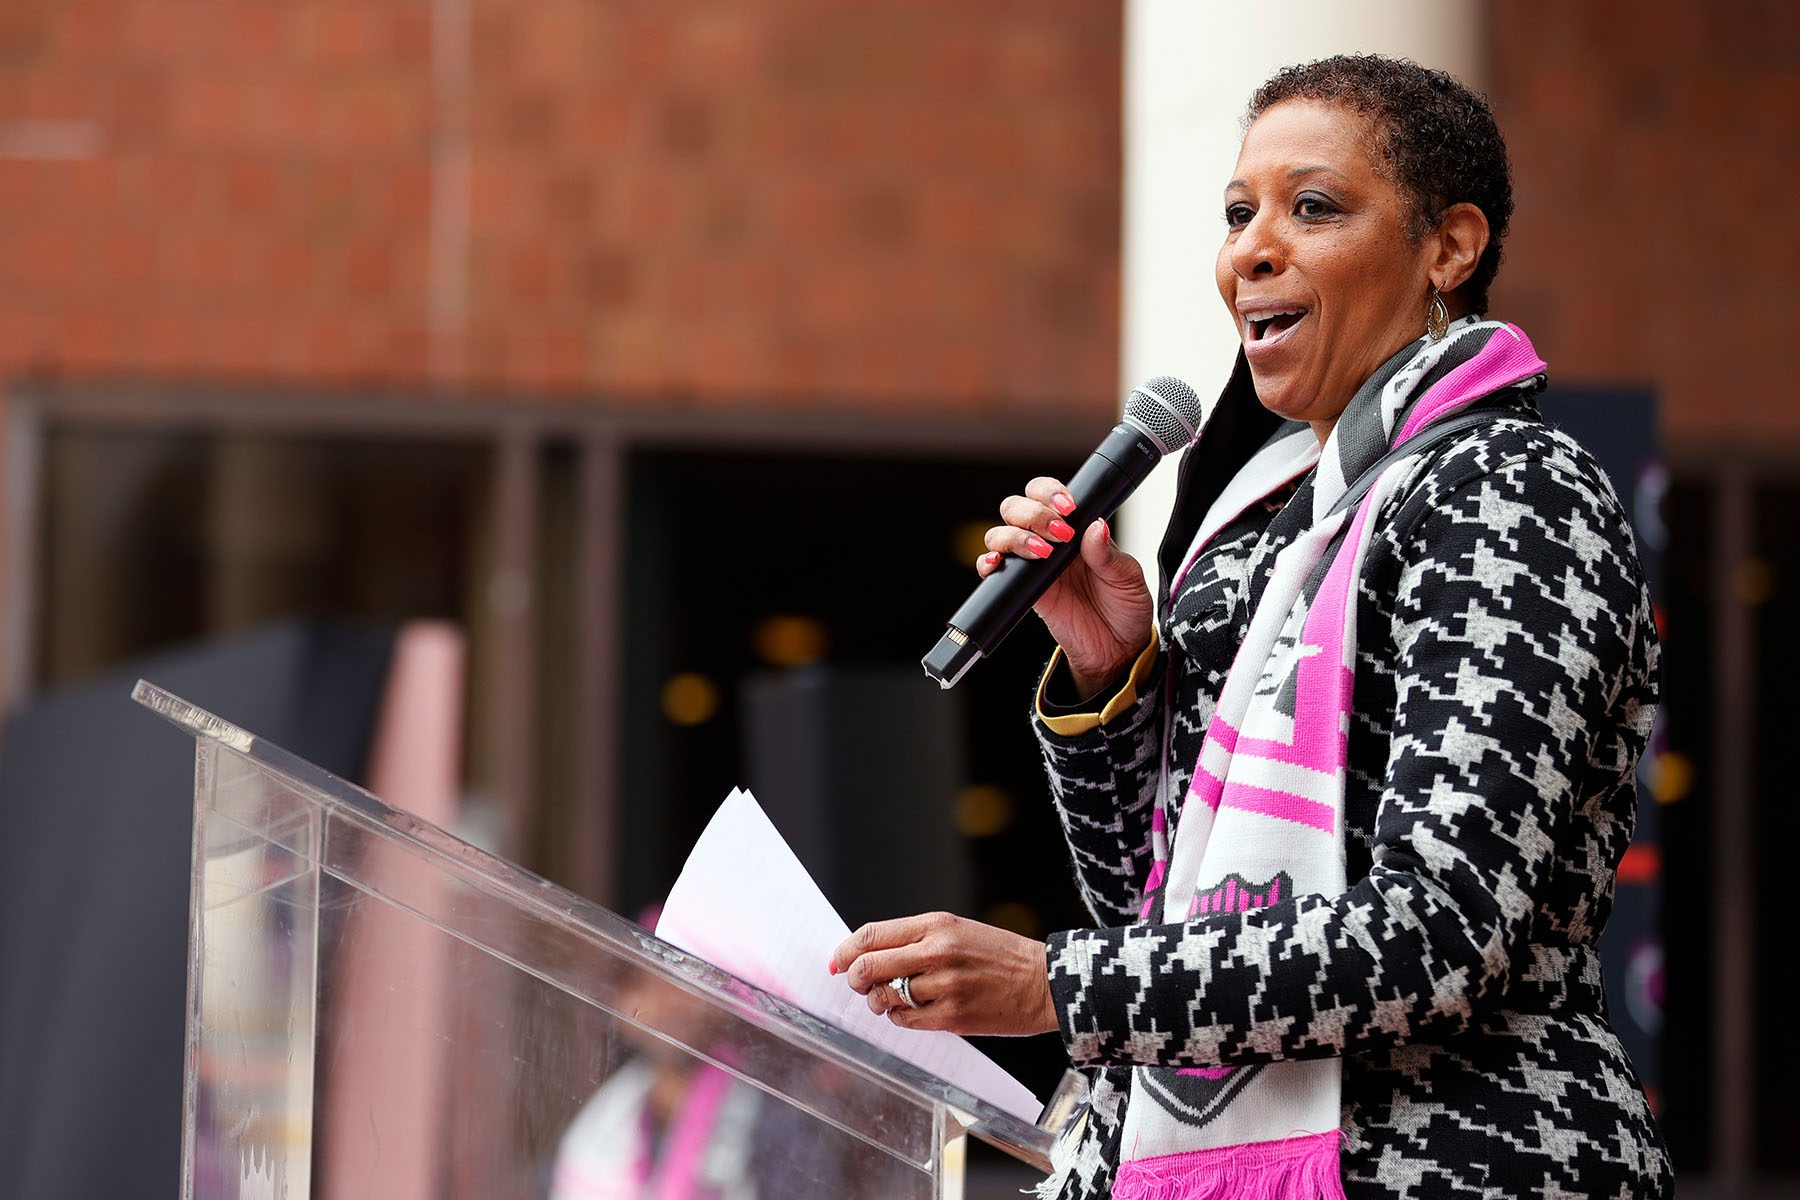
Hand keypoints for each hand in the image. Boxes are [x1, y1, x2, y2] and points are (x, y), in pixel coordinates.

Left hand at [828, 912, 1057, 1036]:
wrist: (1043, 982)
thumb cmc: (998, 955)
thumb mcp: (956, 930)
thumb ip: (913, 939)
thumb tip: (864, 954)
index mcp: (936, 925)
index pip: (871, 936)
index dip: (845, 951)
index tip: (837, 962)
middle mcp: (938, 952)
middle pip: (869, 967)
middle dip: (855, 978)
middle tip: (858, 984)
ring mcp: (945, 986)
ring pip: (884, 997)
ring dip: (878, 1001)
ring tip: (889, 998)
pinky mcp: (953, 1017)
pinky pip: (905, 1020)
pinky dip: (899, 1017)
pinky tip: (910, 1010)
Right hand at [979, 477, 1152, 694]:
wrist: (1117, 650)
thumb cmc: (1124, 608)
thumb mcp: (1128, 578)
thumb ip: (1108, 554)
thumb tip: (1094, 526)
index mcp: (1075, 529)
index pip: (1047, 494)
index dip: (1050, 493)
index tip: (1068, 507)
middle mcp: (1049, 542)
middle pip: (1016, 507)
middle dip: (1032, 513)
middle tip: (1059, 533)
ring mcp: (1032, 566)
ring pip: (1000, 533)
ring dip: (1015, 536)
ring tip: (1043, 554)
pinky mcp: (1022, 591)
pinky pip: (992, 571)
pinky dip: (988, 563)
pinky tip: (999, 564)